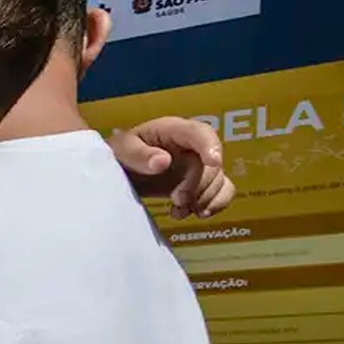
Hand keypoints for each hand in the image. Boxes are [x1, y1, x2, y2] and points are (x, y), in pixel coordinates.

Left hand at [109, 117, 234, 218]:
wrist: (120, 173)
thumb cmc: (120, 155)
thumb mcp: (121, 151)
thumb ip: (139, 155)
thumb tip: (163, 161)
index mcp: (172, 130)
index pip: (199, 132)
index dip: (210, 145)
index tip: (213, 162)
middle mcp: (191, 145)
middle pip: (209, 164)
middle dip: (197, 185)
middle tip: (177, 200)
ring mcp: (199, 164)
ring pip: (220, 179)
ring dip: (204, 198)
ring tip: (179, 211)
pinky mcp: (202, 182)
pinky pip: (223, 191)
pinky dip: (215, 204)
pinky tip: (198, 213)